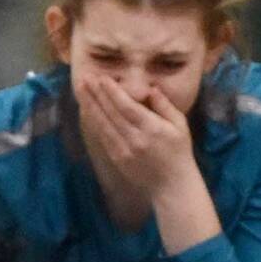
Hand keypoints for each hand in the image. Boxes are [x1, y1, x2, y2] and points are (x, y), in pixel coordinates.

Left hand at [76, 72, 197, 195]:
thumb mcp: (180, 126)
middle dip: (96, 93)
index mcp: (152, 128)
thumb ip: (165, 106)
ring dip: (90, 104)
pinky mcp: (118, 158)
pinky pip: (102, 136)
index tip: (102, 77)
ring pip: (103, 123)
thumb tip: (151, 88)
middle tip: (84, 76)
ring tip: (80, 88)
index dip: (112, 91)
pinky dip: (93, 121)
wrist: (172, 185)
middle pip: (111, 112)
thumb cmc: (179, 152)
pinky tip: (86, 109)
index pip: (127, 106)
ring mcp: (124, 150)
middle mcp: (135, 139)